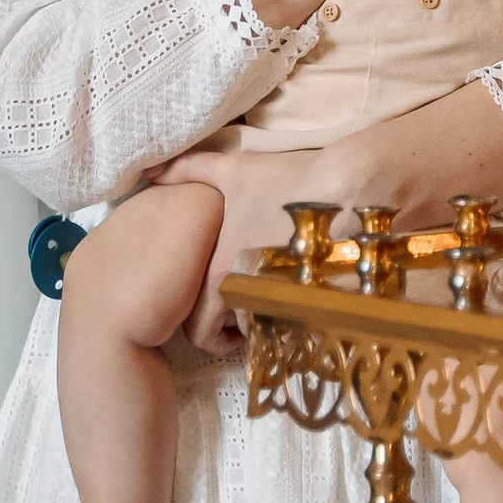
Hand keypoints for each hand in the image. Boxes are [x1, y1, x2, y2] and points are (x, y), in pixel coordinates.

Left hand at [146, 146, 330, 350]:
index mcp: (222, 272)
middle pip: (236, 333)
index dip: (206, 328)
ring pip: (268, 332)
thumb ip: (189, 169)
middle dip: (241, 323)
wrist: (349, 186)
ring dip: (271, 320)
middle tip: (252, 301)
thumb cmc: (288, 179)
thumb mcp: (234, 169)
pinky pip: (301, 330)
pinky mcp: (319, 309)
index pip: (199, 328)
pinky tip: (308, 294)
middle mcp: (249, 294)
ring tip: (281, 293)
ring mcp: (285, 304)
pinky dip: (301, 319)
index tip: (221, 317)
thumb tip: (153, 172)